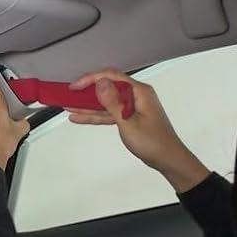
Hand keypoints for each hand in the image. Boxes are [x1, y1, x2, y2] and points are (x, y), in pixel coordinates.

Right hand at [66, 68, 209, 191]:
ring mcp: (132, 106)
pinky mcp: (129, 116)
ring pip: (105, 101)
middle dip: (87, 91)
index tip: (75, 86)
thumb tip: (100, 83)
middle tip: (69, 94)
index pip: (111, 77)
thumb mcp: (128, 122)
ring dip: (88, 105)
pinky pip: (109, 112)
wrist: (168, 159)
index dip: (91, 79)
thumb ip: (113, 102)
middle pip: (107, 87)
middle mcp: (135, 95)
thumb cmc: (154, 143)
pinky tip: (80, 117)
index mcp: (139, 92)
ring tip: (69, 105)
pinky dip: (95, 115)